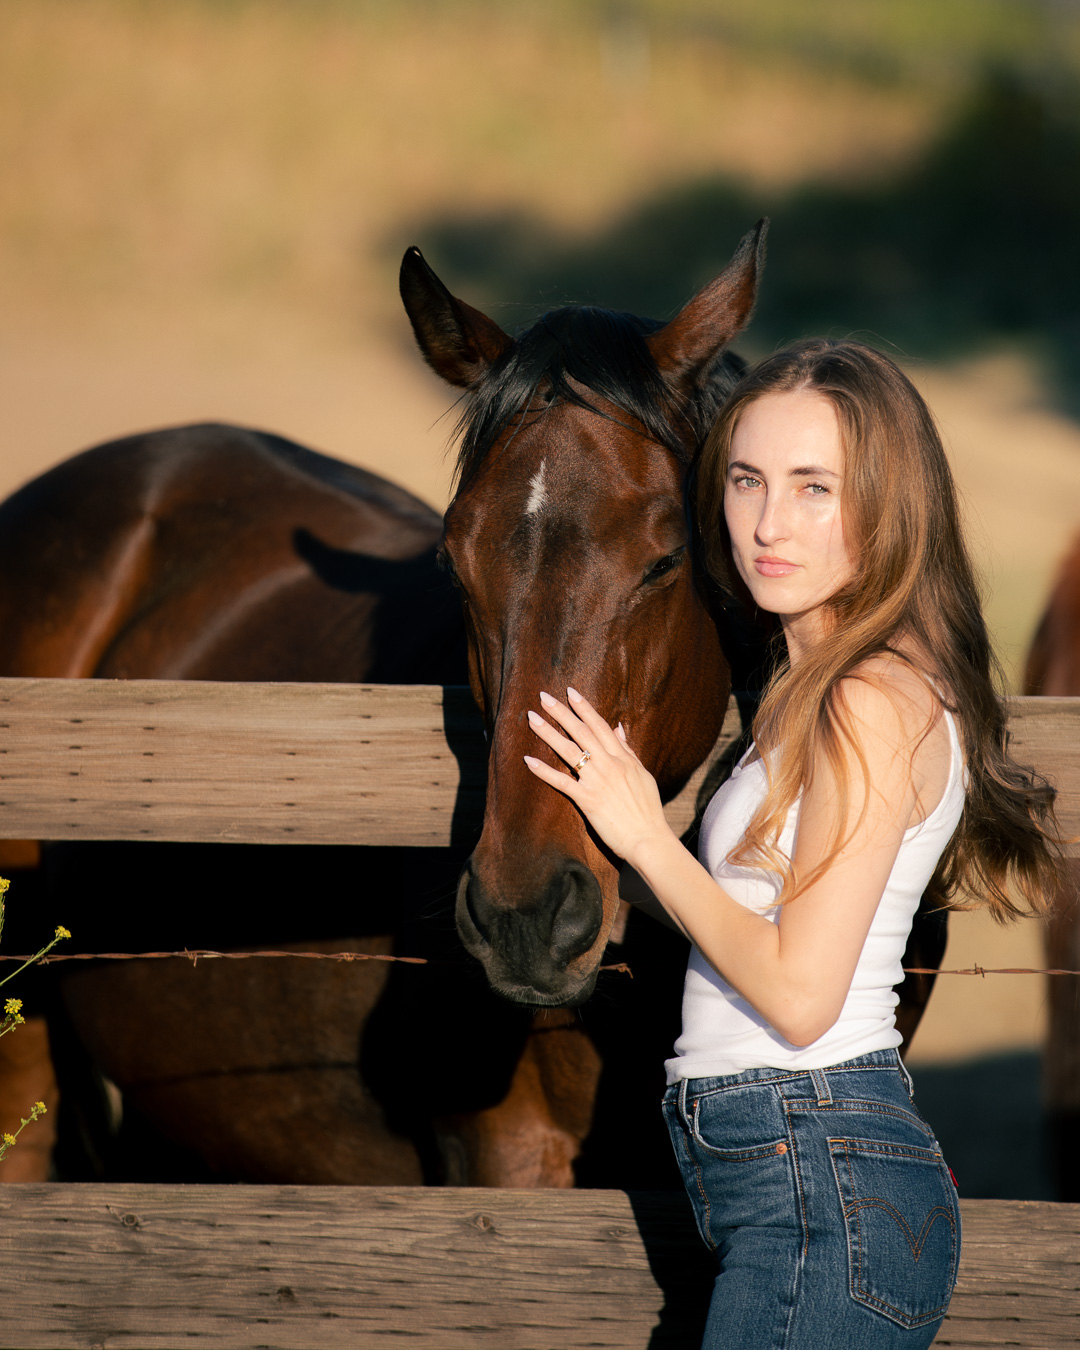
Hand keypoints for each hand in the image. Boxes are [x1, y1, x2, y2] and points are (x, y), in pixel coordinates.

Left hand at [523, 687, 674, 865]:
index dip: (584, 708)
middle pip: (581, 732)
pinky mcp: (588, 800)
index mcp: (623, 758)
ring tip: (532, 718)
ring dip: (548, 733)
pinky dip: (544, 771)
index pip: (600, 726)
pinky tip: (529, 760)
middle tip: (543, 696)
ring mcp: (598, 781)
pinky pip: (562, 782)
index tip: (570, 692)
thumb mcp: (642, 775)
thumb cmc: (648, 810)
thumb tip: (617, 728)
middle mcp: (610, 765)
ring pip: (569, 751)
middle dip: (561, 713)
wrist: (649, 839)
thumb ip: (628, 751)